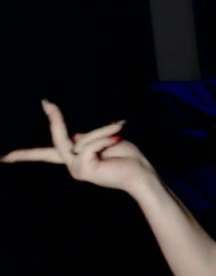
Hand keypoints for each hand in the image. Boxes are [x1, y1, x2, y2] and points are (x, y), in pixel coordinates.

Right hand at [1, 100, 155, 193]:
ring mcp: (76, 170)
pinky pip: (89, 145)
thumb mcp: (105, 142)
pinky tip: (116, 140)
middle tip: (45, 102)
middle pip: (57, 139)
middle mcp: (73, 166)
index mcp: (78, 159)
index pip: (48, 154)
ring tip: (119, 131)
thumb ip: (88, 139)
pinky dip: (104, 138)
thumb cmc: (128, 157)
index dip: (26, 154)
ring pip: (80, 140)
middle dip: (53, 119)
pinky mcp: (83, 170)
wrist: (142, 173)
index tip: (4, 158)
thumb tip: (75, 138)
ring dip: (101, 132)